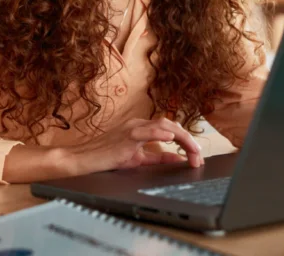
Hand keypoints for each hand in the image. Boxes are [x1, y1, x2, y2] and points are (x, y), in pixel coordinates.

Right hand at [64, 117, 203, 175]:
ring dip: (181, 138)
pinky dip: (160, 133)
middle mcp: (139, 124)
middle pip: (171, 125)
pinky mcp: (126, 136)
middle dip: (188, 140)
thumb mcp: (138, 158)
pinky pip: (146, 131)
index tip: (195, 155)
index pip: (170, 129)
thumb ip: (157, 157)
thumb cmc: (106, 157)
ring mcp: (132, 128)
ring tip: (193, 150)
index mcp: (142, 127)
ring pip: (163, 126)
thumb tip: (177, 158)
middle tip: (199, 156)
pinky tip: (171, 138)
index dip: (186, 141)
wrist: (84, 159)